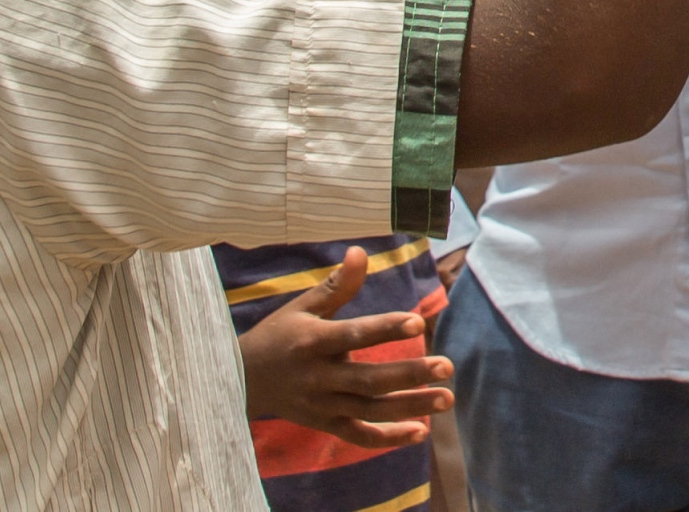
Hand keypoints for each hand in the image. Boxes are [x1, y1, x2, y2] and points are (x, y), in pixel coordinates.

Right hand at [236, 248, 454, 450]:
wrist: (241, 382)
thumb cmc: (279, 335)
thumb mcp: (301, 306)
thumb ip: (336, 285)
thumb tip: (360, 251)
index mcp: (313, 342)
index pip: (354, 334)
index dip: (386, 328)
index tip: (419, 322)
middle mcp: (318, 377)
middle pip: (368, 380)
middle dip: (409, 375)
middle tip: (447, 366)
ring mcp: (322, 405)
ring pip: (370, 410)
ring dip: (410, 407)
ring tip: (447, 399)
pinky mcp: (325, 424)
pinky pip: (358, 435)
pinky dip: (388, 438)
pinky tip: (420, 432)